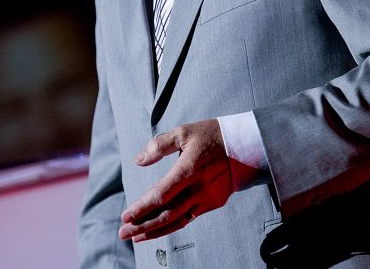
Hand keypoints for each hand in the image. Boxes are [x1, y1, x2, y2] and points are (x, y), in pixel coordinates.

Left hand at [118, 119, 232, 241]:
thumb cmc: (212, 135)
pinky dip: (173, 226)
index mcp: (188, 170)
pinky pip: (190, 218)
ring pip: (178, 221)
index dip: (141, 208)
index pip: (160, 195)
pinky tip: (160, 229)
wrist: (246, 145)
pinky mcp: (213, 203)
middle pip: (166, 214)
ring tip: (137, 238)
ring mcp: (207, 198)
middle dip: (142, 226)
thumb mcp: (184, 132)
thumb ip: (159, 145)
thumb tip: (139, 160)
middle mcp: (198, 189)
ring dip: (155, 231)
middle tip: (123, 233)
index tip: (125, 216)